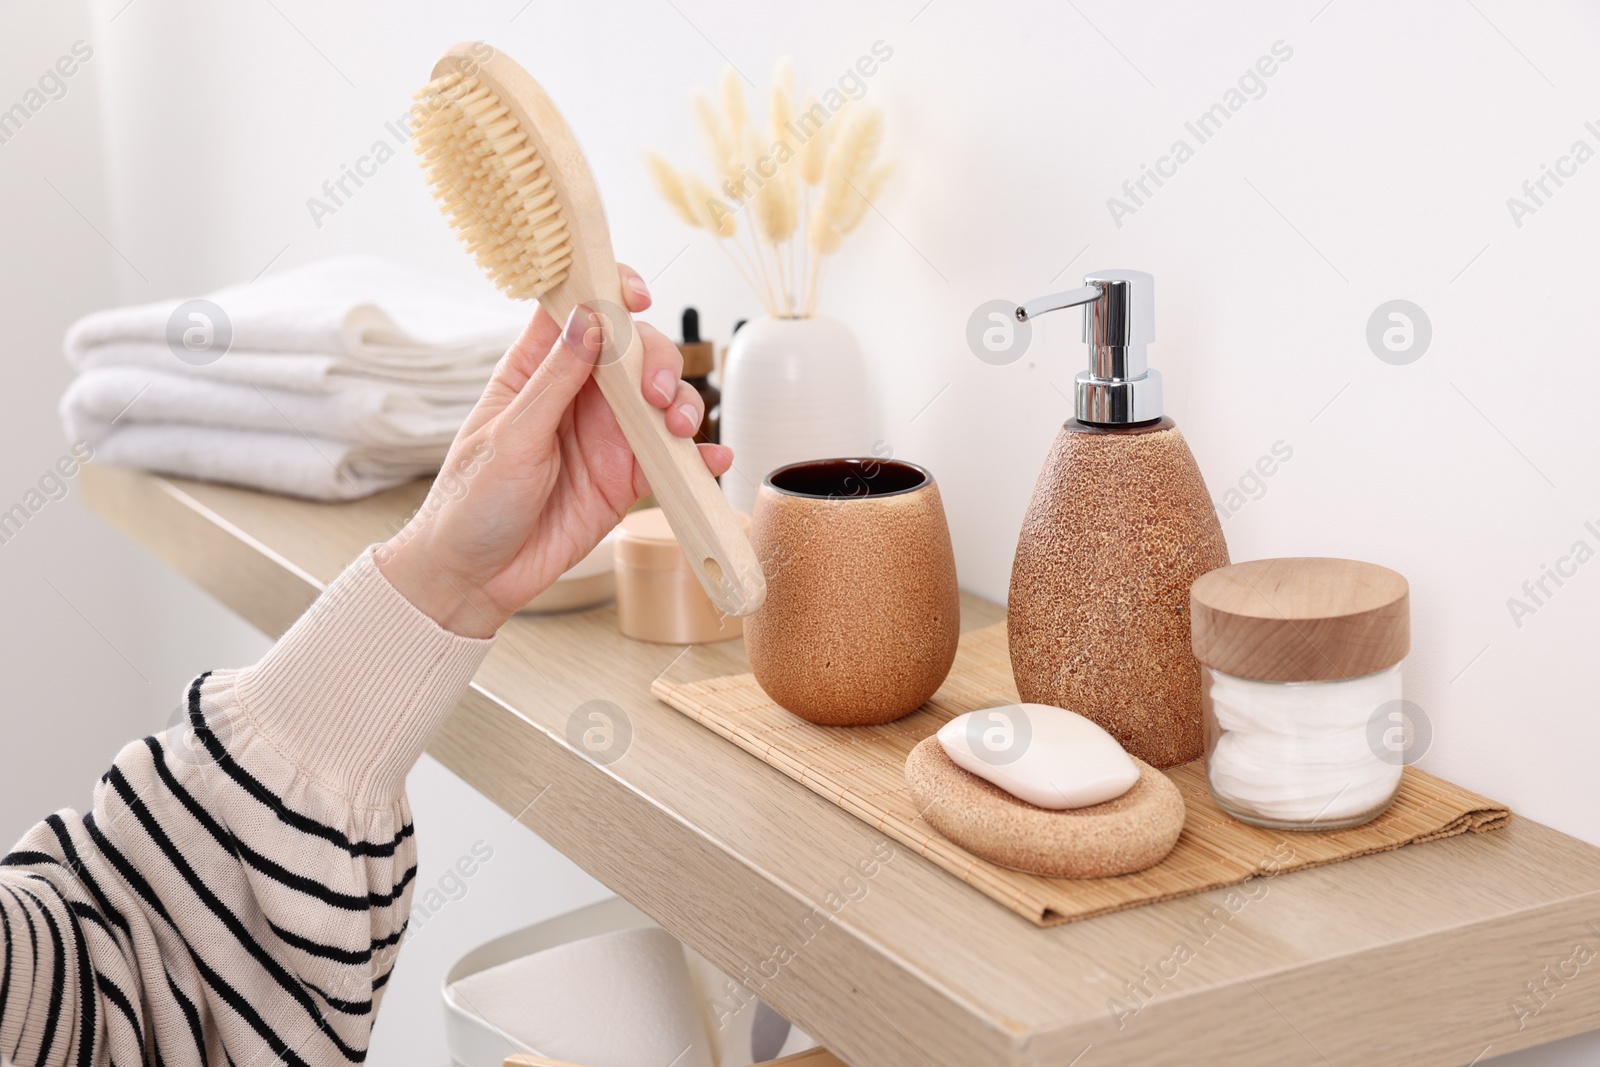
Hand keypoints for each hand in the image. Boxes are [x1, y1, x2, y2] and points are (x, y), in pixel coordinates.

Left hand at [376, 266, 732, 637]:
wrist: (476, 578)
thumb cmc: (471, 504)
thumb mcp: (509, 437)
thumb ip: (555, 380)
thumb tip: (590, 320)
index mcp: (535, 372)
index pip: (577, 310)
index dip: (609, 291)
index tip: (636, 295)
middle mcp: (576, 396)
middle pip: (634, 351)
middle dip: (657, 361)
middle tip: (654, 393)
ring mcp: (606, 436)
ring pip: (660, 399)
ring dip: (681, 404)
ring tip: (679, 429)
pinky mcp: (626, 479)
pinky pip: (672, 458)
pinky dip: (698, 456)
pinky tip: (711, 459)